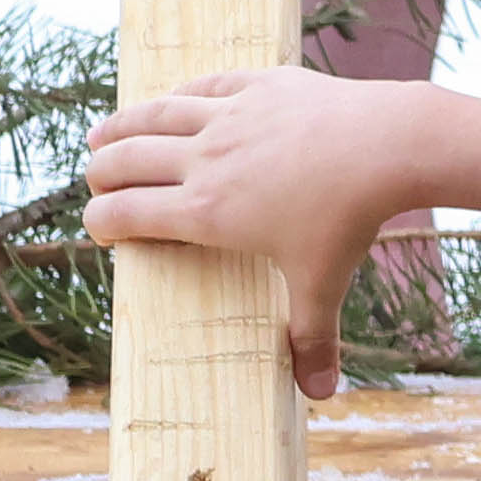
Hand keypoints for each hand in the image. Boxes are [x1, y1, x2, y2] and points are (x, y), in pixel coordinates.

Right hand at [82, 69, 436, 399]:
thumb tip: (319, 395)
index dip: (101, 222)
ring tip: (100, 136)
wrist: (385, 146)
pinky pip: (206, 86)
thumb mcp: (324, 284)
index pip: (127, 214)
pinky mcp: (258, 85)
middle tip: (95, 183)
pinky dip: (181, 93)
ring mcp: (229, 116)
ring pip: (155, 115)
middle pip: (128, 161)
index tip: (97, 228)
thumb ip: (313, 338)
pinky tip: (174, 97)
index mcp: (206, 212)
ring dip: (121, 126)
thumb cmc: (348, 219)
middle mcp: (204, 160)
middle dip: (102, 174)